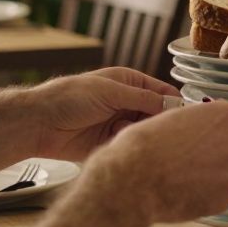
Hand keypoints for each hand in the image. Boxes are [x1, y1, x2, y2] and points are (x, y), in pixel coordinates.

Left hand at [21, 67, 179, 159]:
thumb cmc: (70, 97)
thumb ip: (143, 98)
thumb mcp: (110, 92)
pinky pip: (130, 144)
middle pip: (157, 114)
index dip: (175, 102)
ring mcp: (119, 122)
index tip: (186, 115)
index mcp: (129, 82)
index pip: (162, 92)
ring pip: (145, 130)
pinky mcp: (111, 142)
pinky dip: (130, 143)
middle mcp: (127, 102)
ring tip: (136, 132)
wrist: (40, 123)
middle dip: (161, 121)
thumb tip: (172, 104)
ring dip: (144, 132)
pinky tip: (123, 141)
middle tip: (164, 128)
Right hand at [87, 100, 227, 222]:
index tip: (222, 134)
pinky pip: (222, 195)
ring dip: (217, 175)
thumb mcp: (175, 117)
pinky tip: (185, 189)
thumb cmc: (146, 146)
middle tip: (199, 157)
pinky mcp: (225, 201)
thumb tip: (204, 128)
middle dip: (227, 154)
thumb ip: (200, 122)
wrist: (134, 180)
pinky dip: (209, 194)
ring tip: (186, 175)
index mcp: (226, 117)